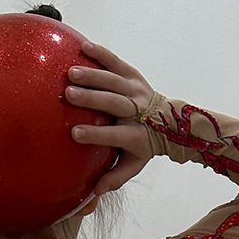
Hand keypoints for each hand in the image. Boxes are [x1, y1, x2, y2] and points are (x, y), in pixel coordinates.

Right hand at [67, 39, 158, 195]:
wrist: (168, 120)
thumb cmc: (143, 145)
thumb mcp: (133, 165)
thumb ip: (114, 177)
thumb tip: (95, 191)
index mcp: (136, 135)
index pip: (116, 135)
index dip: (97, 134)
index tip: (75, 133)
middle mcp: (138, 110)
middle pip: (115, 103)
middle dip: (93, 98)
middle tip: (69, 95)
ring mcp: (136, 89)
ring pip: (115, 80)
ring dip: (93, 75)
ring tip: (70, 72)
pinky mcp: (133, 75)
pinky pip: (117, 62)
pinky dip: (102, 53)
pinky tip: (83, 47)